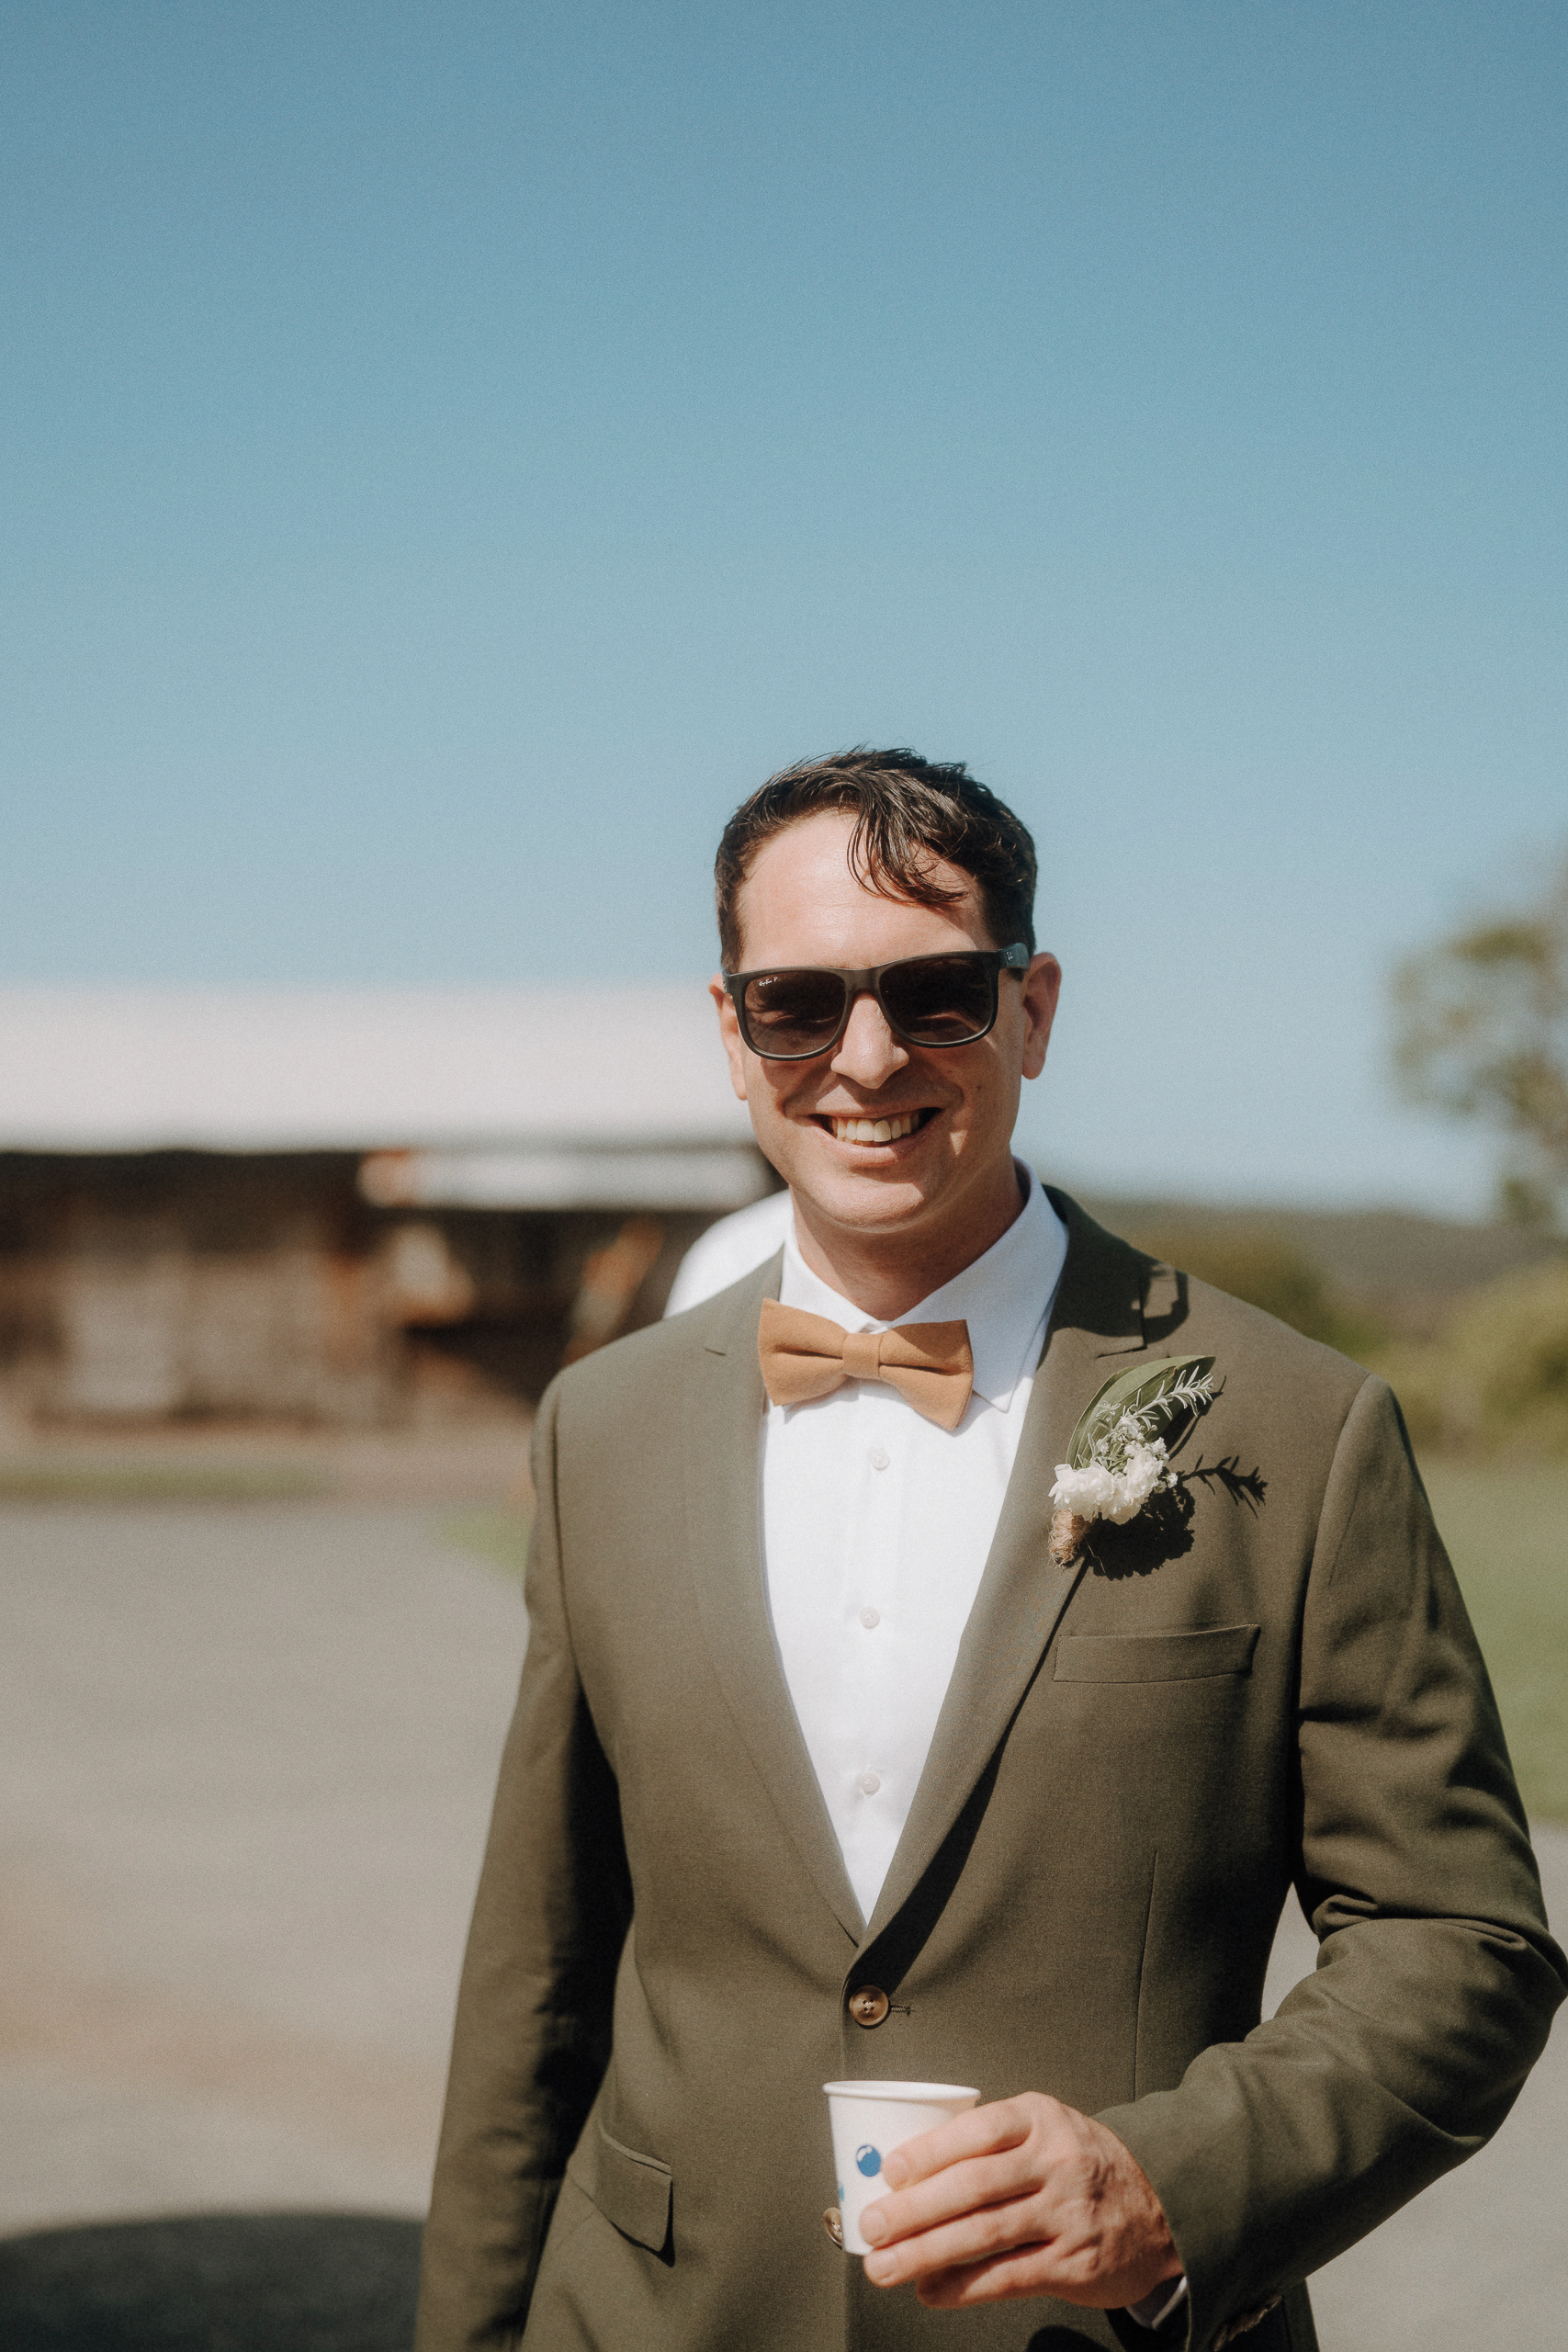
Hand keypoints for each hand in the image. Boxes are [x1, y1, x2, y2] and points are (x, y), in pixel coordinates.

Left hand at [859, 2092, 1178, 2310]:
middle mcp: (1056, 2163)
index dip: (929, 2151)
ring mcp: (1067, 2215)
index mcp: (1040, 2118)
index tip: (889, 2171)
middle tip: (871, 2226)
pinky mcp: (1073, 2263)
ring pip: (984, 2234)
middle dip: (914, 2210)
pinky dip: (962, 2287)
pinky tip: (931, 2290)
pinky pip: (1007, 2276)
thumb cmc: (1081, 2163)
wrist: (1159, 2204)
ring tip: (885, 2265)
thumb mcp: (1045, 2130)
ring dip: (926, 2253)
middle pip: (973, 2186)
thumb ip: (990, 2144)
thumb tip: (909, 2175)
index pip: (978, 2130)